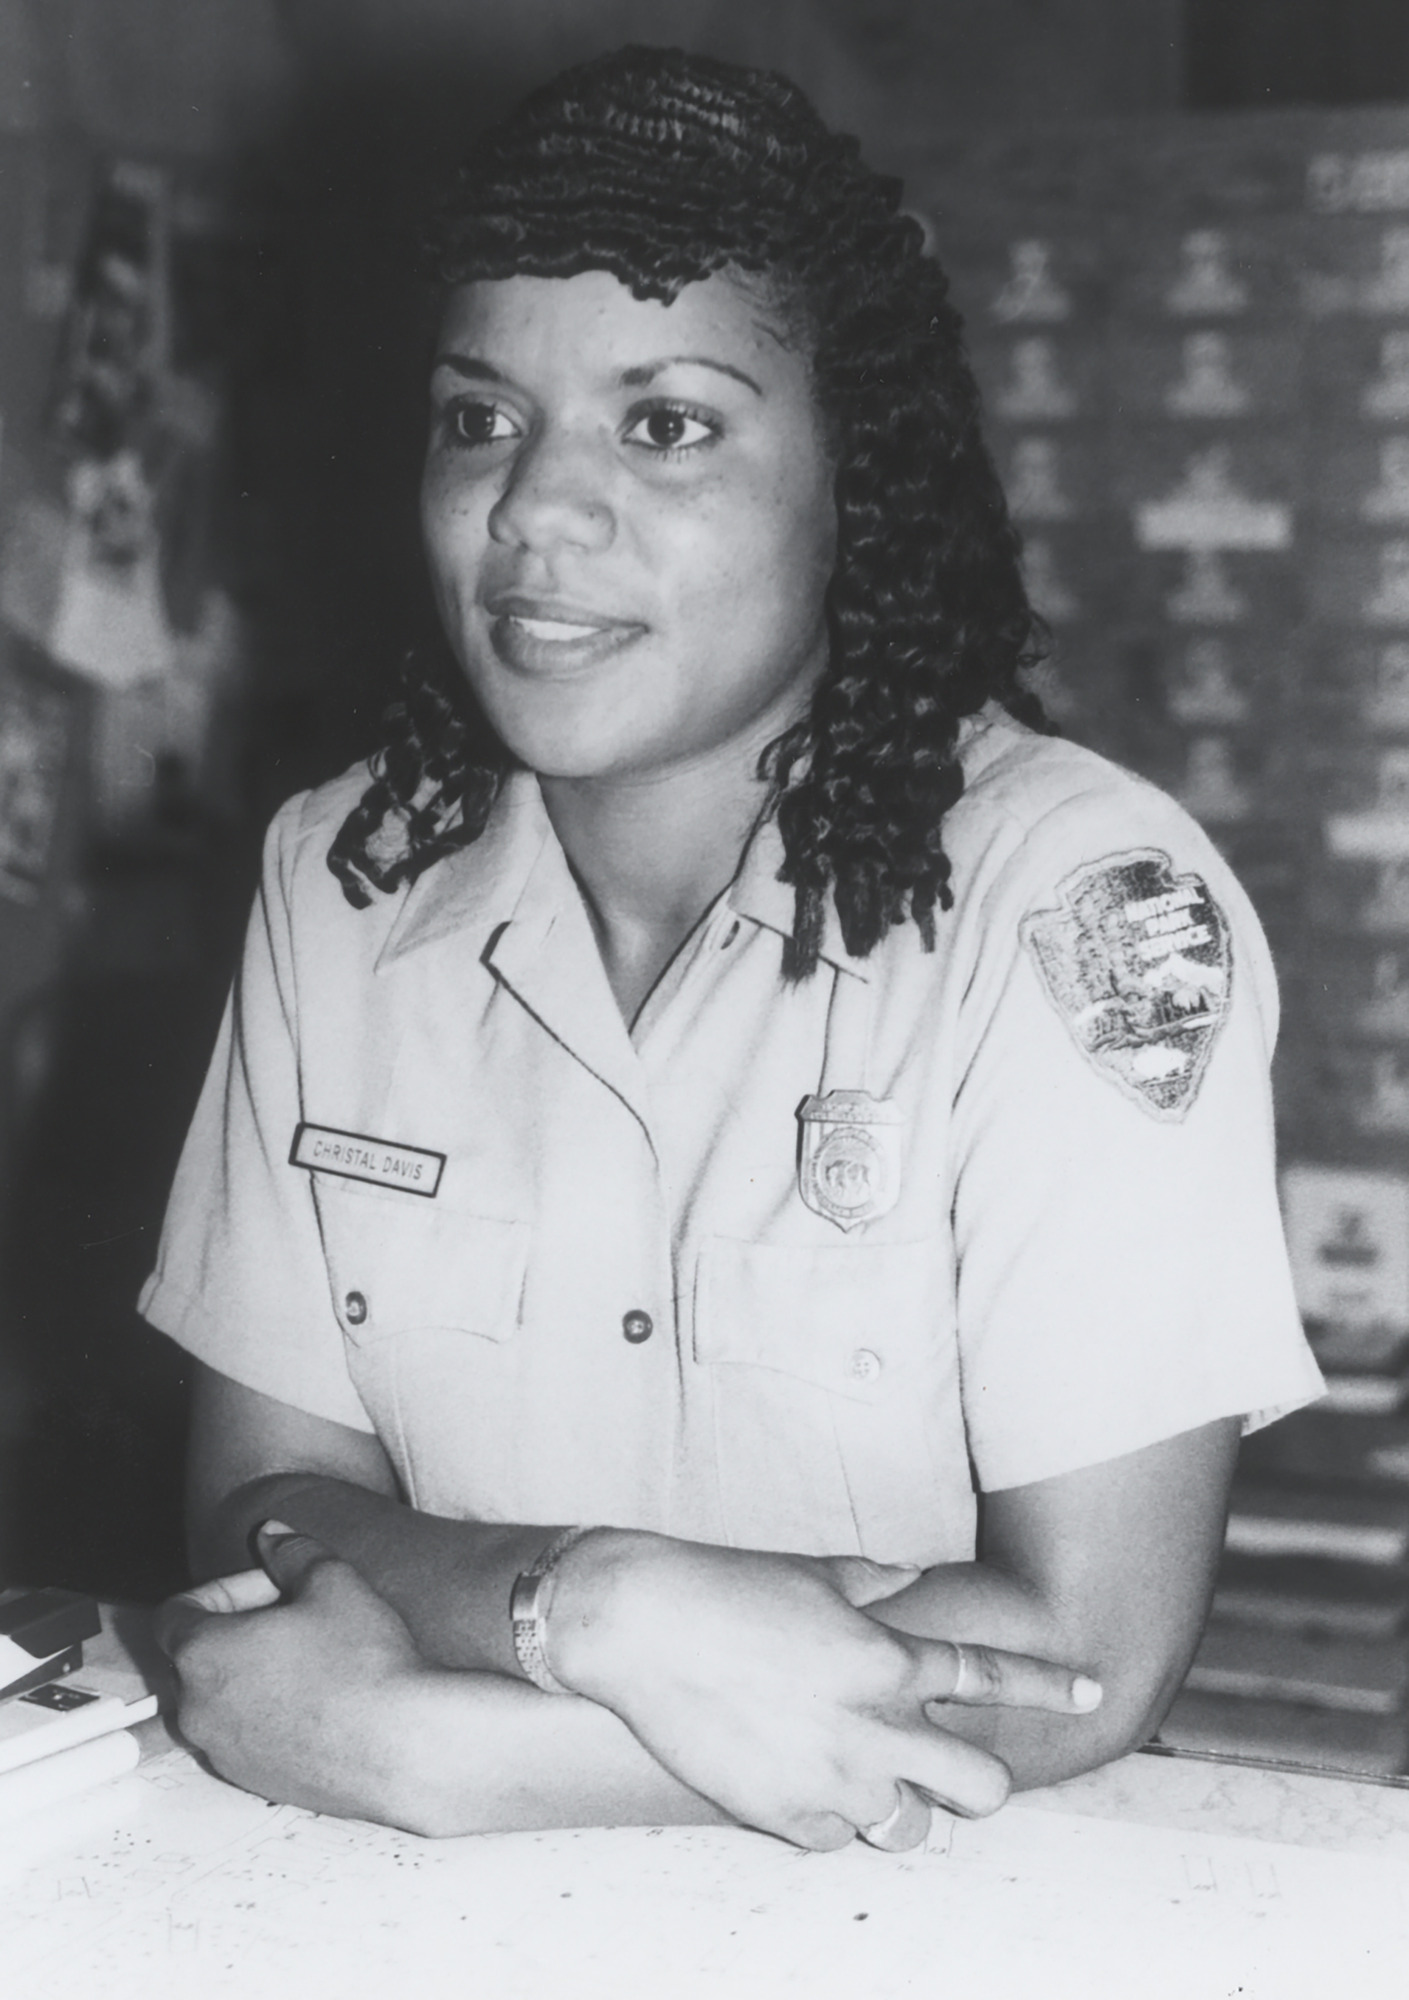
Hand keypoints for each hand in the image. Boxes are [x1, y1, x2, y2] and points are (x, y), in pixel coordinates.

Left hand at [153, 1526, 439, 1823]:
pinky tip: (320, 1700)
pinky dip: (266, 1714)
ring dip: (250, 1674)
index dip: (221, 1590)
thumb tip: (270, 1533)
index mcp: (203, 1654)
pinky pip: (244, 1737)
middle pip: (197, 1657)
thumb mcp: (332, 1581)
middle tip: (296, 1616)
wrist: (399, 1747)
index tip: (269, 1587)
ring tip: (309, 1659)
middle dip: (237, 1630)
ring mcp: (224, 1753)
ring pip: (220, 1700)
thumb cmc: (362, 1663)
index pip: (176, 1613)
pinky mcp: (254, 1783)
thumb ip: (291, 1552)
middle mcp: (198, 1710)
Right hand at [546, 1534, 1100, 1852]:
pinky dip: (826, 1816)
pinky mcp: (787, 1816)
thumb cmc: (726, 1586)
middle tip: (945, 1770)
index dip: (1050, 1687)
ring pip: (910, 1827)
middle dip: (977, 1786)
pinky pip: (837, 1838)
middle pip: (982, 1789)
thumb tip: (906, 1576)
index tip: (1092, 1693)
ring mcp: (835, 1778)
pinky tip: (795, 1779)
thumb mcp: (813, 1573)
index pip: (992, 1677)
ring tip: (855, 1774)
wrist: (641, 1624)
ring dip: (895, 1804)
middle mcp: (876, 1725)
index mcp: (888, 1657)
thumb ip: (874, 1583)